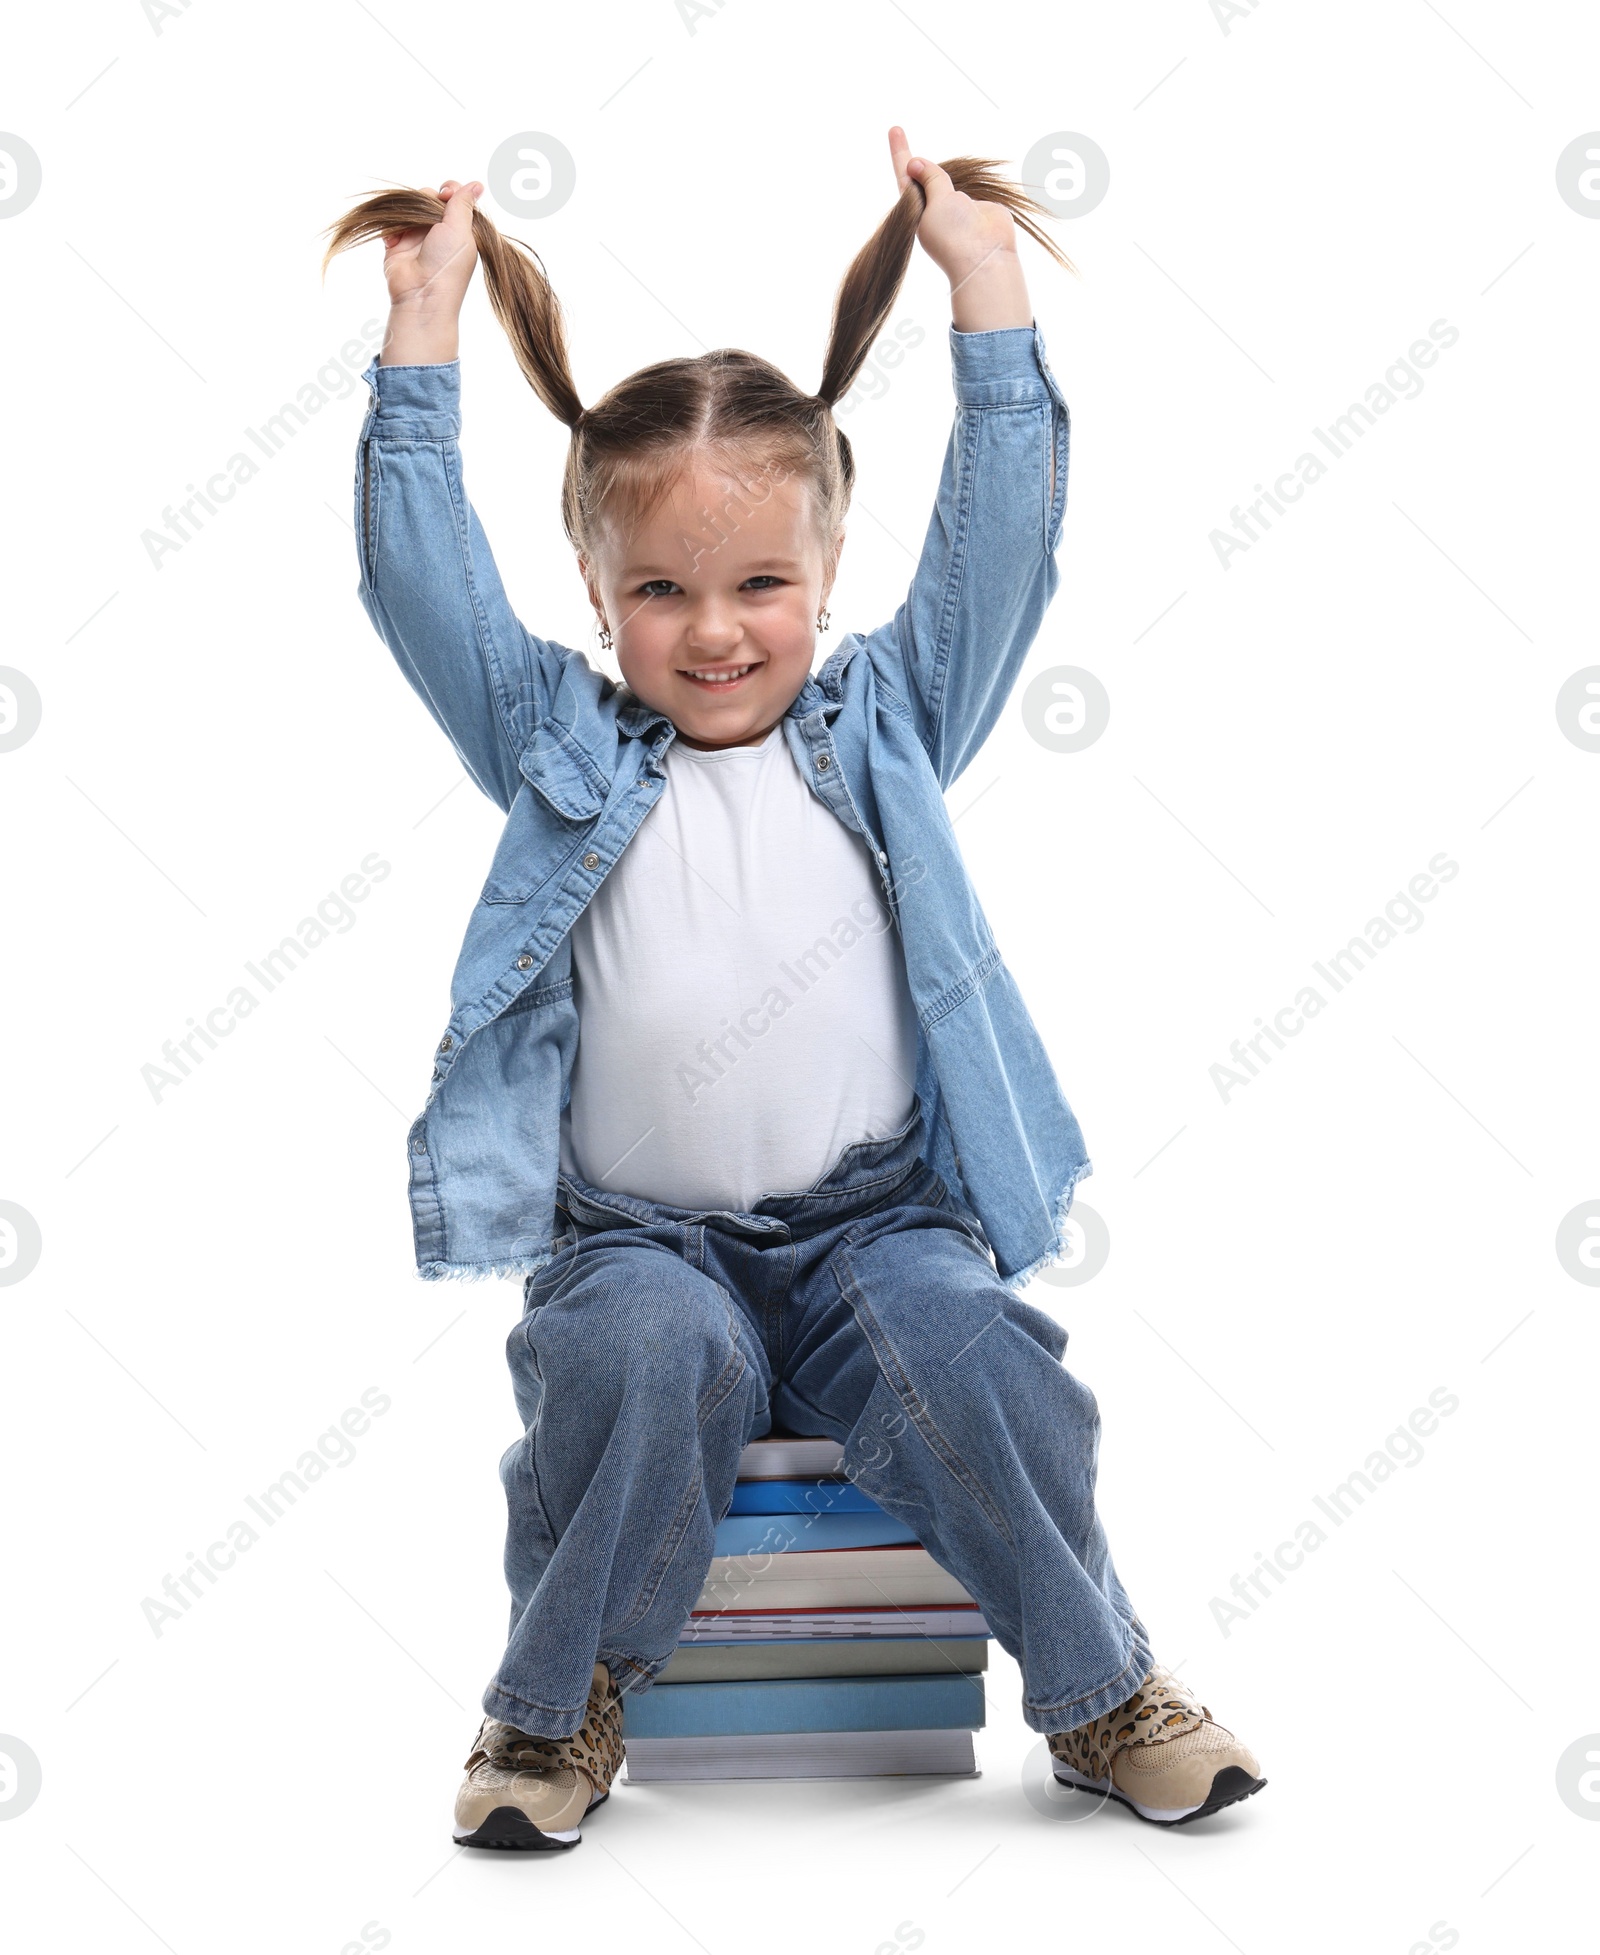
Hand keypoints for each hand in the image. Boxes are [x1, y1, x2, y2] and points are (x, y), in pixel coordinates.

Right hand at [382, 178, 481, 316]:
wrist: (421, 294)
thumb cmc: (448, 265)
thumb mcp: (461, 230)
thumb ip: (464, 204)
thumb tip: (478, 184)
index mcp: (459, 229)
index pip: (453, 197)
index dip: (449, 191)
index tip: (446, 195)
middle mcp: (439, 231)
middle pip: (429, 197)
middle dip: (426, 199)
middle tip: (427, 214)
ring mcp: (418, 237)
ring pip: (409, 206)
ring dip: (407, 211)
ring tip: (409, 229)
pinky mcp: (398, 243)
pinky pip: (392, 222)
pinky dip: (392, 227)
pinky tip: (395, 240)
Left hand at [888, 127, 1016, 287]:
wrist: (986, 257)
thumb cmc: (955, 235)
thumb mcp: (937, 201)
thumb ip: (931, 178)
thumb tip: (915, 162)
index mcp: (917, 211)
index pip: (905, 176)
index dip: (900, 152)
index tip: (894, 129)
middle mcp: (935, 209)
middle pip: (927, 177)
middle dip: (924, 166)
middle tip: (907, 141)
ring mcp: (957, 208)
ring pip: (950, 180)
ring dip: (951, 178)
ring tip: (956, 204)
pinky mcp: (979, 207)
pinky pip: (973, 187)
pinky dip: (975, 183)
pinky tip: (973, 201)